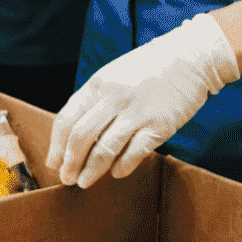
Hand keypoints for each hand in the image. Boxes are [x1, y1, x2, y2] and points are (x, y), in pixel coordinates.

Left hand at [47, 13, 239, 189]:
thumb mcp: (112, 77)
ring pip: (105, 149)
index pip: (67, 119)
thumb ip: (95, 102)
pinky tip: (115, 174)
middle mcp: (114, 98)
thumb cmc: (146, 70)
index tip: (53, 162)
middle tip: (66, 178)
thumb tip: (73, 135)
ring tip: (83, 182)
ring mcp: (137, 112)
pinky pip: (135, 152)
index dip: (57, 145)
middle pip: (81, 136)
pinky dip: (122, 167)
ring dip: (91, 170)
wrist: (188, 58)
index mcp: (97, 85)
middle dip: (70, 162)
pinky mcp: (160, 125)